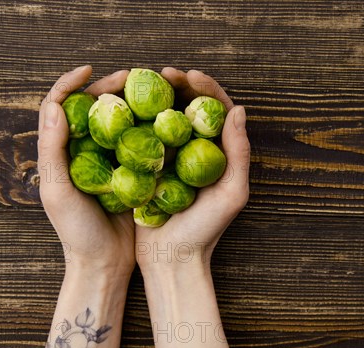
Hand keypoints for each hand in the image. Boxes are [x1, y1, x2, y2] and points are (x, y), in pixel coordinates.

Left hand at [37, 66, 135, 277]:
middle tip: (131, 75)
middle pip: (93, 109)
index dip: (70, 84)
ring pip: (118, 122)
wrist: (106, 264)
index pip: (59, 107)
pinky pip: (139, 144)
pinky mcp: (132, 174)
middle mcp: (84, 153)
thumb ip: (53, 150)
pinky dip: (149, 128)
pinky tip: (164, 119)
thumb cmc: (77, 232)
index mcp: (62, 152)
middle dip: (108, 87)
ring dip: (131, 103)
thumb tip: (54, 104)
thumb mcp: (59, 192)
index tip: (88, 69)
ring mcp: (109, 162)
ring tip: (150, 90)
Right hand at [135, 68, 249, 275]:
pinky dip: (136, 121)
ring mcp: (171, 160)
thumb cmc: (205, 231)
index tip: (189, 74)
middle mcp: (196, 152)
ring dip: (156, 98)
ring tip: (143, 82)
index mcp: (219, 154)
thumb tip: (239, 109)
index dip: (206, 88)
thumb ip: (238, 154)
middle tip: (163, 72)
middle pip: (189, 108)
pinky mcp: (148, 169)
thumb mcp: (231, 194)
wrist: (171, 260)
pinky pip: (143, 138)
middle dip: (179, 86)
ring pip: (165, 119)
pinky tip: (124, 109)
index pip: (217, 111)